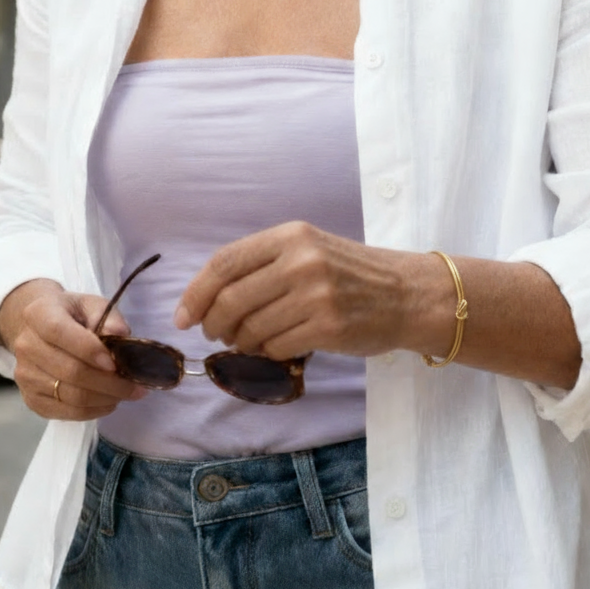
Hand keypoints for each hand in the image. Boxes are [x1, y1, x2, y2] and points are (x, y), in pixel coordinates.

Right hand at [0, 279, 145, 421]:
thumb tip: (120, 335)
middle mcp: (25, 346)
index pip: (59, 332)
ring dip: (104, 399)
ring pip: (69, 395)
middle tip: (135, 386)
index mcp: (39, 314)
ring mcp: (24, 376)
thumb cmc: (74, 316)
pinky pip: (64, 412)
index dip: (89, 350)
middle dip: (108, 383)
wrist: (41, 331)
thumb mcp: (94, 305)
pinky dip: (92, 411)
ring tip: (126, 394)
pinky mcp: (31, 399)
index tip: (115, 364)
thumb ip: (110, 318)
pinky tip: (109, 402)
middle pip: (69, 371)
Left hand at [175, 221, 446, 360]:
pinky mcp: (328, 327)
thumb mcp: (310, 250)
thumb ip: (264, 264)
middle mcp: (301, 261)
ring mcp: (315, 294)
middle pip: (230, 300)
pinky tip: (278, 347)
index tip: (183, 316)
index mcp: (291, 235)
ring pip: (250, 328)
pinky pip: (276, 347)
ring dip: (241, 342)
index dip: (195, 292)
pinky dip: (268, 352)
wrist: (406, 294)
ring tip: (251, 342)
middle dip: (214, 324)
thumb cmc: (352, 274)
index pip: (224, 263)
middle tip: (216, 334)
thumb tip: (207, 299)